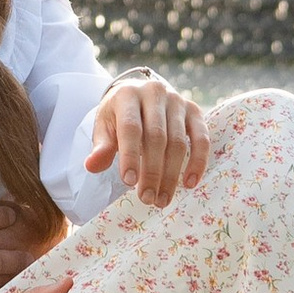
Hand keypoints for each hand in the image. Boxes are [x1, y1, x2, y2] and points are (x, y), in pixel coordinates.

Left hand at [84, 76, 207, 205]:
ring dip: (171, 174)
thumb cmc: (119, 116)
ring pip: (178, 141)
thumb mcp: (104, 127)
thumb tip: (92, 166)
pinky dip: (198, 162)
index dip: (130, 156)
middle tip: (147, 199)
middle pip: (157, 137)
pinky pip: (202, 138)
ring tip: (162, 199)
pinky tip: (189, 183)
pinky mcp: (194, 111)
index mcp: (128, 95)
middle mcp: (155, 93)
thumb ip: (101, 146)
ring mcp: (177, 101)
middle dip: (152, 171)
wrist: (139, 95)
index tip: (129, 182)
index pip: (131, 127)